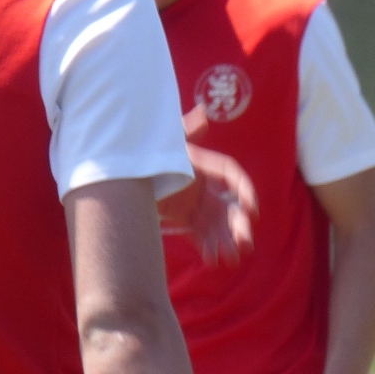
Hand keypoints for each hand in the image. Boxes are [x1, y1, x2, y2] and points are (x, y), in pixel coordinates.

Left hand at [155, 106, 258, 266]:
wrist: (122, 174)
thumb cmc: (146, 152)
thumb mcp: (166, 142)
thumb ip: (185, 131)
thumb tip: (203, 113)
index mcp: (204, 166)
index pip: (231, 177)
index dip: (245, 191)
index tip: (253, 210)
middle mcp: (204, 187)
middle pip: (229, 206)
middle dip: (240, 225)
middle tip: (245, 243)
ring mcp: (195, 204)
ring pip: (218, 225)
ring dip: (227, 242)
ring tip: (232, 259)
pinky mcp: (184, 219)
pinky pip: (200, 235)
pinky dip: (208, 247)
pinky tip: (212, 260)